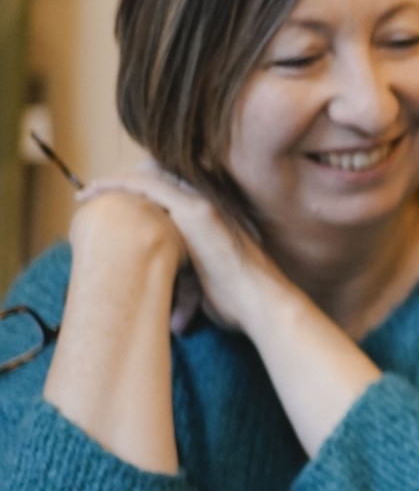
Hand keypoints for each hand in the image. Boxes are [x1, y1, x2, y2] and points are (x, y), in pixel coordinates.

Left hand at [81, 167, 291, 336]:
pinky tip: (93, 190)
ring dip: (114, 182)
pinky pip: (145, 184)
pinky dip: (117, 184)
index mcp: (210, 218)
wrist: (260, 303)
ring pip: (148, 177)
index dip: (141, 194)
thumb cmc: (237, 302)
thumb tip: (170, 313)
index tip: (117, 205)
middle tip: (97, 195)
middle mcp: (207, 204)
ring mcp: (202, 204)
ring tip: (87, 193)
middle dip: (126, 184)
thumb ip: (183, 277)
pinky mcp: (193, 209)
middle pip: (158, 179)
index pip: (170, 192)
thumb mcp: (201, 281)